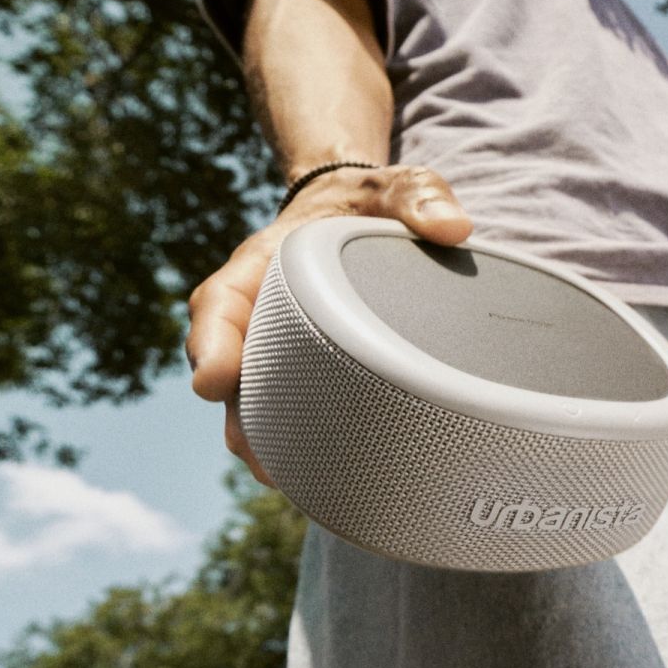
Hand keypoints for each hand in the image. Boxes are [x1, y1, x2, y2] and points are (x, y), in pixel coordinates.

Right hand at [186, 165, 473, 482]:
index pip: (220, 305)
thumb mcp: (396, 186)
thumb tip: (456, 227)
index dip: (212, 343)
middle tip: (258, 458)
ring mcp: (274, 345)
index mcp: (263, 265)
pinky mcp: (299, 369)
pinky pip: (285, 408)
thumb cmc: (369, 202)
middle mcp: (257, 312)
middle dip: (237, 415)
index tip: (212, 379)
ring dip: (263, 440)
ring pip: (252, 400)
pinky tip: (320, 477)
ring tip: (287, 482)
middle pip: (229, 369)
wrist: (355, 210)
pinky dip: (296, 441)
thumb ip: (420, 197)